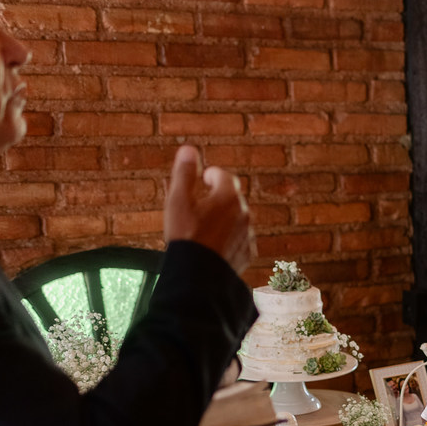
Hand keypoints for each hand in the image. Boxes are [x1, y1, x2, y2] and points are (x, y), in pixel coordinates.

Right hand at [164, 145, 253, 274]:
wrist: (198, 276)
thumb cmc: (186, 236)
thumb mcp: (178, 201)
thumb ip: (184, 173)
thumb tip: (188, 149)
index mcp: (229, 197)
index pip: (224, 177)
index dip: (212, 175)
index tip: (204, 178)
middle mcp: (244, 214)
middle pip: (232, 198)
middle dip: (218, 196)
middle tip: (201, 201)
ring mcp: (248, 235)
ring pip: (237, 220)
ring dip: (224, 218)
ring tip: (205, 225)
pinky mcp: (248, 254)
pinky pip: (239, 239)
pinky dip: (229, 237)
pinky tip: (214, 244)